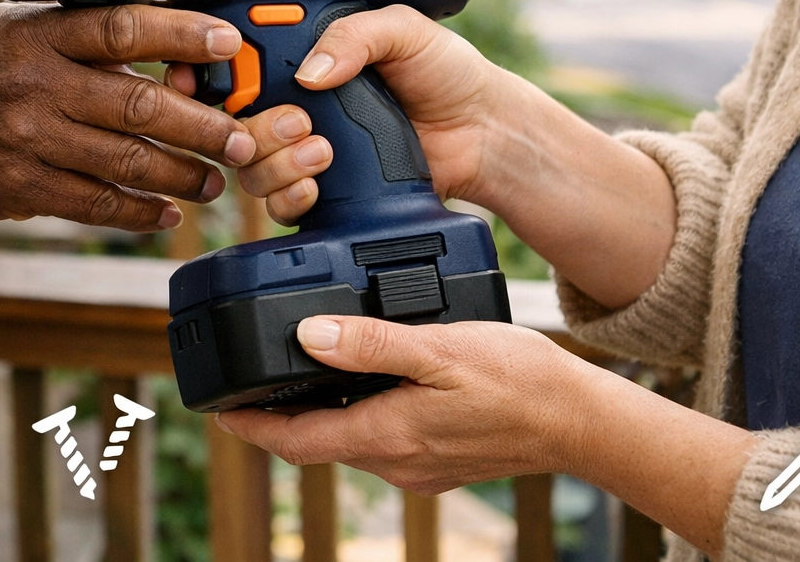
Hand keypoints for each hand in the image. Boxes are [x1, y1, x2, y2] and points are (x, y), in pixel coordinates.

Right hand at [0, 3, 255, 230]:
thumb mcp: (11, 26)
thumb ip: (79, 36)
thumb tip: (165, 55)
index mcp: (37, 32)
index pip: (123, 27)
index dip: (182, 34)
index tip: (227, 41)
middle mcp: (35, 84)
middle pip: (139, 104)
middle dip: (202, 125)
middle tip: (240, 139)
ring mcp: (27, 139)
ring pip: (125, 162)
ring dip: (181, 176)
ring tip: (213, 182)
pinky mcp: (20, 188)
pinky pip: (94, 205)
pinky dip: (137, 213)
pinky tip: (165, 214)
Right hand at [217, 6, 500, 221]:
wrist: (480, 132)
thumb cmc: (446, 74)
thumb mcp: (403, 31)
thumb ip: (356, 36)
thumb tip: (309, 71)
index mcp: (307, 62)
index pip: (244, 71)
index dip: (229, 80)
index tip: (238, 81)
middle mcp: (299, 108)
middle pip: (237, 126)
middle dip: (257, 128)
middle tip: (301, 122)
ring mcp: (306, 153)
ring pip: (252, 168)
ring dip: (275, 164)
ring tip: (321, 153)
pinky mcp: (324, 193)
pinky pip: (280, 205)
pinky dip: (289, 198)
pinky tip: (316, 186)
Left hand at [218, 316, 754, 556]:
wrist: (583, 421)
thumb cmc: (519, 381)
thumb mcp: (441, 349)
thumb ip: (373, 344)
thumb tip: (309, 336)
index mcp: (387, 436)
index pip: (295, 442)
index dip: (249, 427)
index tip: (216, 408)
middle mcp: (396, 461)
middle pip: (316, 442)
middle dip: (277, 416)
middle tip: (247, 381)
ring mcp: (419, 464)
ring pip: (348, 438)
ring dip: (317, 412)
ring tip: (295, 370)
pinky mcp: (439, 456)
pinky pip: (381, 436)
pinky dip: (357, 411)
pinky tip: (363, 378)